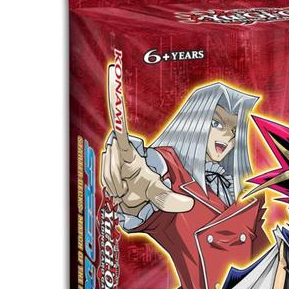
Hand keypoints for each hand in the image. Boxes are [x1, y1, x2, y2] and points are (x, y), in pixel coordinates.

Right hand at [100, 65, 193, 214]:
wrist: (129, 198)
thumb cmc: (144, 189)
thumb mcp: (159, 194)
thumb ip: (170, 200)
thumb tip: (189, 205)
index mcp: (130, 153)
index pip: (122, 132)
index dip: (117, 110)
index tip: (113, 84)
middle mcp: (116, 151)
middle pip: (112, 165)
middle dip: (120, 181)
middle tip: (129, 187)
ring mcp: (106, 158)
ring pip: (108, 175)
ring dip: (116, 186)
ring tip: (125, 188)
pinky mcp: (98, 165)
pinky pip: (103, 180)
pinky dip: (111, 188)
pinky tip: (117, 189)